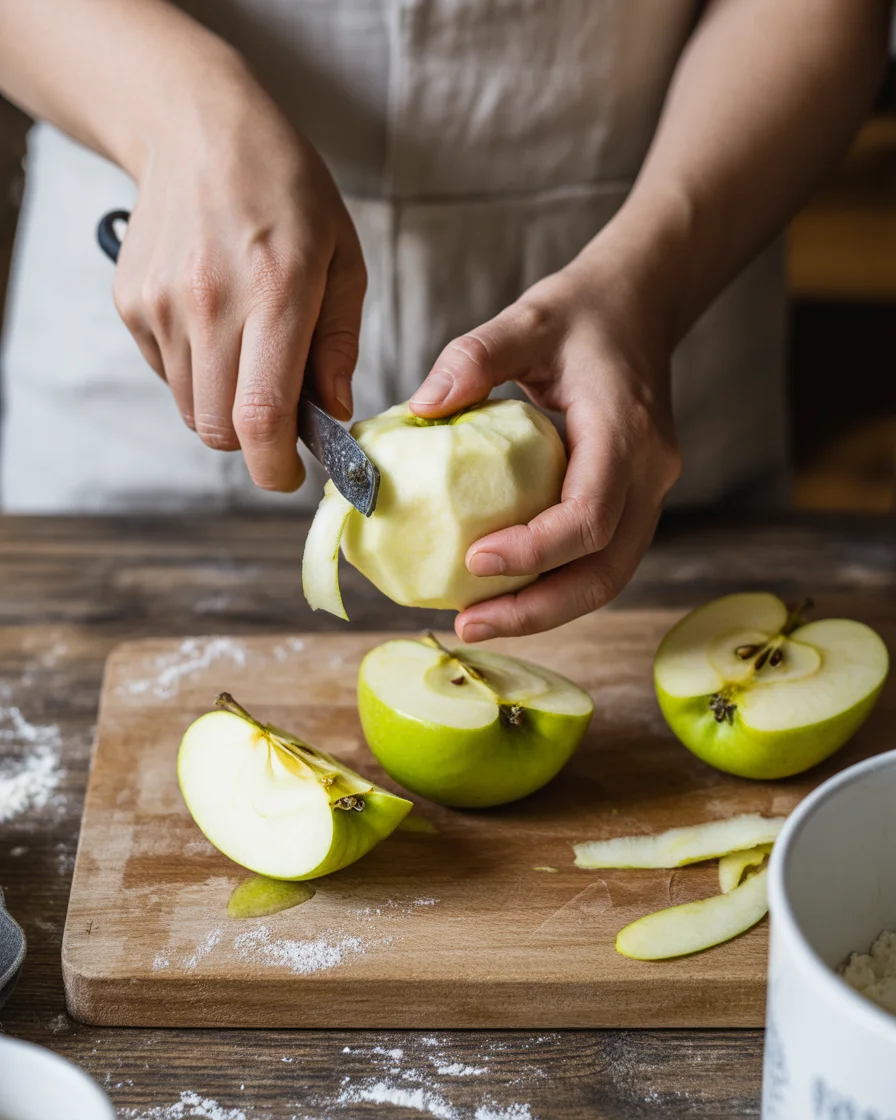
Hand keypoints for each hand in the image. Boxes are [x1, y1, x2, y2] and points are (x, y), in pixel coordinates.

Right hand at [112, 58, 365, 490]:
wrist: (198, 130)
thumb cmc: (287, 192)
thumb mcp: (342, 258)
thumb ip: (338, 343)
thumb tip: (333, 412)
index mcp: (276, 292)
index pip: (262, 416)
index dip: (274, 467)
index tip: (289, 474)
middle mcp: (211, 303)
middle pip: (220, 429)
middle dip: (254, 443)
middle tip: (281, 414)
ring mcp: (162, 305)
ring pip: (193, 409)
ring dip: (227, 406)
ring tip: (250, 354)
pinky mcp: (132, 305)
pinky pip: (168, 375)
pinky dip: (198, 373)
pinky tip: (216, 325)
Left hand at [409, 255, 681, 640]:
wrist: (640, 307)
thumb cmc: (582, 313)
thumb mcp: (527, 317)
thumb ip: (474, 357)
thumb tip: (419, 408)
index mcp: (626, 431)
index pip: (590, 515)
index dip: (534, 550)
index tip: (474, 562)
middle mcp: (649, 473)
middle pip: (606, 571)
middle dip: (537, 611)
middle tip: (468, 626)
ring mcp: (649, 494)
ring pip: (608, 578)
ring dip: (545, 610)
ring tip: (477, 623)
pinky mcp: (633, 502)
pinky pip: (600, 560)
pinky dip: (554, 586)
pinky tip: (503, 592)